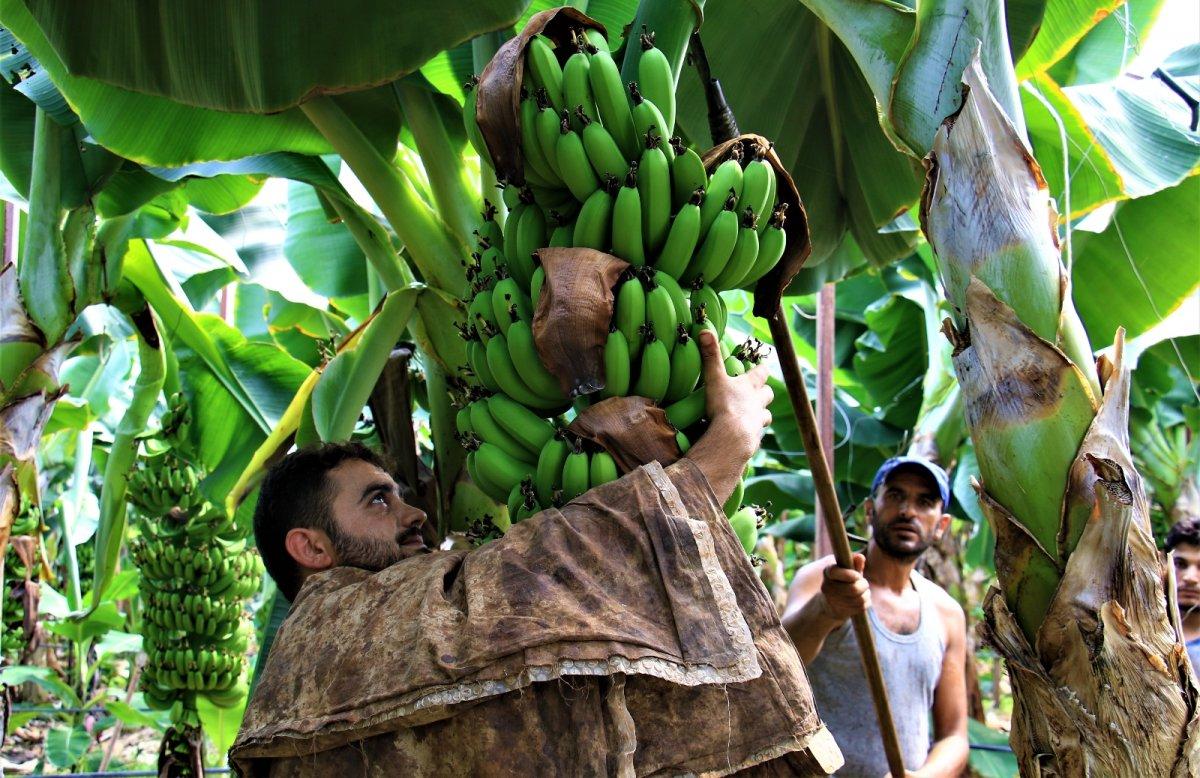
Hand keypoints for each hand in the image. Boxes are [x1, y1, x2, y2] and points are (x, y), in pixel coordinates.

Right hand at [696, 329, 772, 459]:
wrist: (732, 437)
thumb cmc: (724, 405)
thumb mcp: (714, 378)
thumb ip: (710, 357)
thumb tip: (705, 331)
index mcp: (749, 386)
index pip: (761, 373)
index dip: (762, 369)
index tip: (762, 366)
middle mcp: (757, 402)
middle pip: (767, 394)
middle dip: (764, 392)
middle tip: (759, 391)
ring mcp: (758, 421)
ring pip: (766, 415)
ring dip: (761, 414)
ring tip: (753, 416)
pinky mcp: (754, 438)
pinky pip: (756, 434)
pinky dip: (752, 433)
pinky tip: (745, 435)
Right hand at [818, 553, 869, 621]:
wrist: (830, 603)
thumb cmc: (843, 581)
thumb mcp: (848, 570)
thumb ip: (854, 564)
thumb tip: (860, 557)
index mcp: (828, 573)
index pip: (837, 573)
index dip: (851, 575)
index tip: (857, 575)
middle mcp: (827, 587)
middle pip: (853, 589)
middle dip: (864, 585)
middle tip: (864, 583)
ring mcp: (833, 601)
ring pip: (859, 599)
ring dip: (866, 594)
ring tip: (864, 591)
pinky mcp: (841, 612)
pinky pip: (861, 607)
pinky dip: (866, 602)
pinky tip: (861, 599)